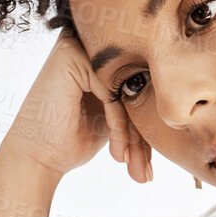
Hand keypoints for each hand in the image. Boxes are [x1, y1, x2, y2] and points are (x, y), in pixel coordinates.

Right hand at [0, 32, 151, 216]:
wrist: (36, 159)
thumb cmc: (71, 141)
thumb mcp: (115, 119)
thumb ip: (138, 102)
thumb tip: (179, 101)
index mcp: (101, 56)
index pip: (140, 85)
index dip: (148, 126)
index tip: (149, 163)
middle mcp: (90, 45)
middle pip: (136, 85)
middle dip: (144, 135)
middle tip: (144, 171)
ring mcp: (78, 46)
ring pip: (128, 90)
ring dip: (135, 136)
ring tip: (134, 167)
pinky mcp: (70, 56)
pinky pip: (113, 92)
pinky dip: (119, 126)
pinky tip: (116, 152)